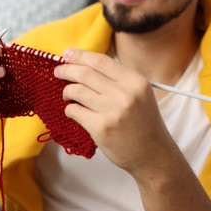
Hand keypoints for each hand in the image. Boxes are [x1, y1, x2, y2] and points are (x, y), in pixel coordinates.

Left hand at [54, 48, 174, 175]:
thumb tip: (85, 65)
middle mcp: (125, 94)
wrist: (153, 155)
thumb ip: (117, 80)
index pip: (101, 61)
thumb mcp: (140, 95)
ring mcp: (112, 111)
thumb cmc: (143, 124)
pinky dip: (70, 109)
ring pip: (76, 90)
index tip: (67, 54)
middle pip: (85, 73)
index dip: (80, 55)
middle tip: (58, 72)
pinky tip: (73, 111)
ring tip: (67, 95)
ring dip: (67, 91)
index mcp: (135, 82)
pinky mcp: (100, 127)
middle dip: (66, 70)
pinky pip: (74, 110)